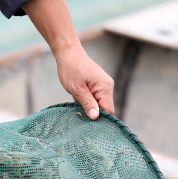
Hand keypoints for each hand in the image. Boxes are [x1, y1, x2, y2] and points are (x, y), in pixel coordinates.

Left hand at [21, 0, 114, 119]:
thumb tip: (96, 117)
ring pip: (98, 104)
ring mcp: (103, 85)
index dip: (100, 119)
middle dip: (93, 112)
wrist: (68, 53)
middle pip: (105, 108)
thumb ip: (87, 103)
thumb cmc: (71, 69)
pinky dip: (86, 100)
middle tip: (79, 113)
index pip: (109, 110)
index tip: (89, 124)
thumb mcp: (77, 89)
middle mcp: (107, 86)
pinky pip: (95, 98)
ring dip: (88, 106)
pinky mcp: (97, 85)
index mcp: (105, 87)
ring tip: (76, 100)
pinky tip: (77, 97)